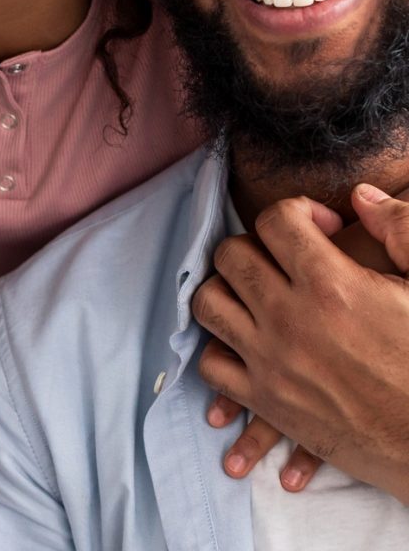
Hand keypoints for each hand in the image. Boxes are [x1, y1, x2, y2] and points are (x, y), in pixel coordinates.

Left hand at [193, 191, 408, 503]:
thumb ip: (400, 228)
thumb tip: (362, 196)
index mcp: (332, 285)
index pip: (275, 220)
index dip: (296, 210)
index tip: (320, 227)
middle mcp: (291, 320)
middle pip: (231, 256)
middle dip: (254, 243)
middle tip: (281, 257)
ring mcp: (272, 363)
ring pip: (208, 304)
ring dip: (225, 289)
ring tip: (253, 292)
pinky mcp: (267, 402)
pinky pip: (212, 366)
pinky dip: (220, 350)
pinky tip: (246, 342)